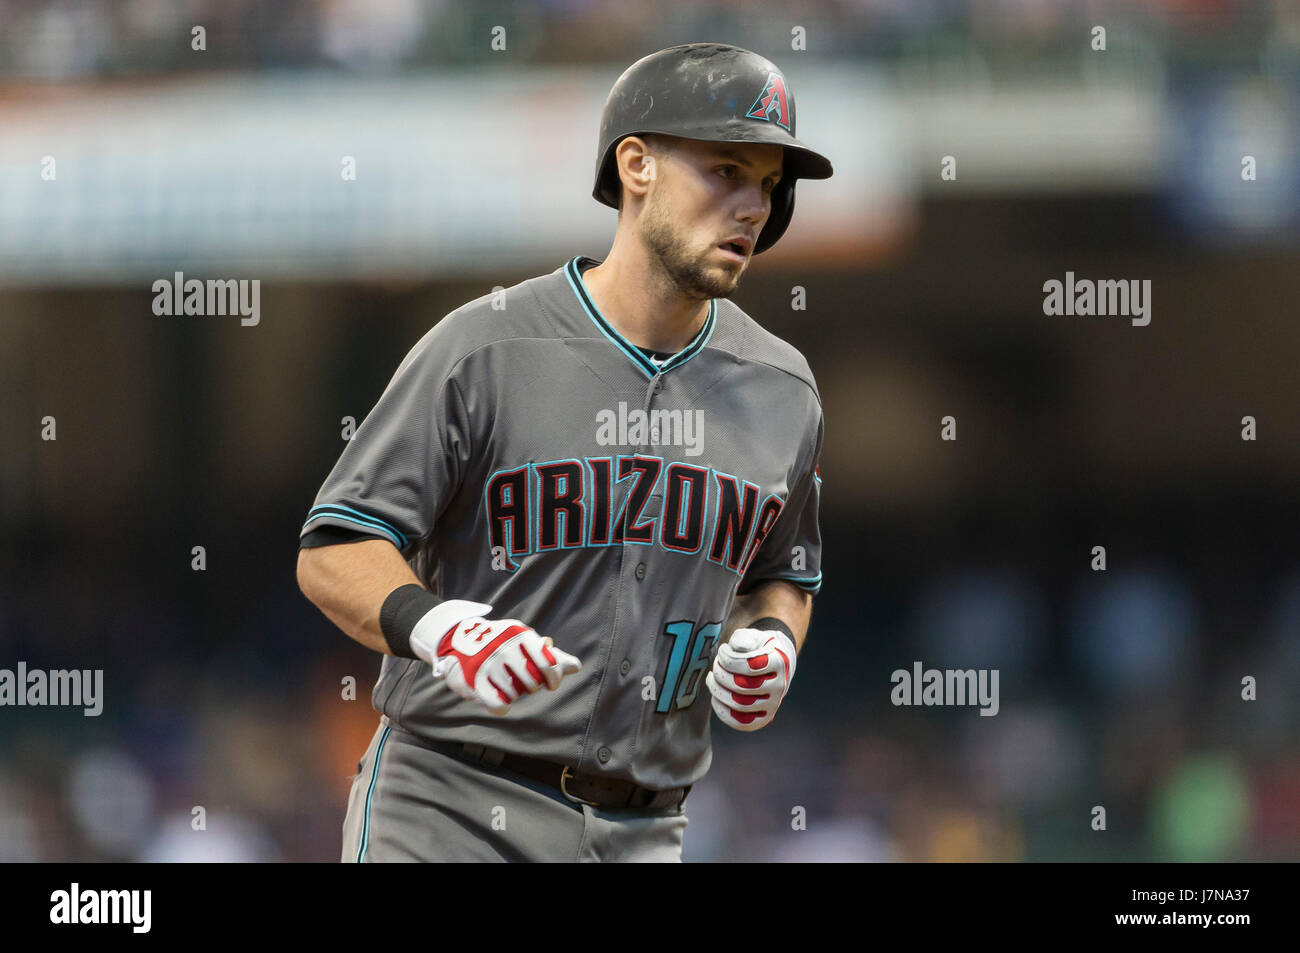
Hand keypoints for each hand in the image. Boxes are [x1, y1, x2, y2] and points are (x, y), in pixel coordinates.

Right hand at [411, 602, 581, 714]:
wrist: (458, 637)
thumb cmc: (501, 643)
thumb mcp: (524, 642)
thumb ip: (550, 655)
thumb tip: (576, 667)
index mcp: (521, 635)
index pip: (550, 664)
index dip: (554, 679)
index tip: (551, 684)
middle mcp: (506, 647)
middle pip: (533, 683)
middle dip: (531, 686)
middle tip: (523, 681)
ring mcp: (489, 662)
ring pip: (516, 694)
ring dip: (514, 694)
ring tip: (506, 684)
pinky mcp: (473, 679)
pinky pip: (498, 705)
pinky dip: (502, 707)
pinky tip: (501, 701)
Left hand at [705, 627, 796, 730]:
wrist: (775, 662)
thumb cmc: (758, 647)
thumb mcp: (752, 636)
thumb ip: (743, 638)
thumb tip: (738, 647)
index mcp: (779, 662)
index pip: (749, 665)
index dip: (728, 658)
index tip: (723, 650)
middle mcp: (779, 686)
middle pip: (741, 686)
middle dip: (721, 673)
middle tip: (717, 663)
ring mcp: (772, 705)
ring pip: (739, 705)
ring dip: (718, 690)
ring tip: (713, 677)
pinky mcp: (763, 718)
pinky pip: (740, 722)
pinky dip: (722, 710)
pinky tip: (716, 696)